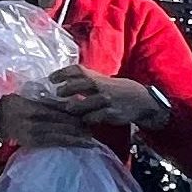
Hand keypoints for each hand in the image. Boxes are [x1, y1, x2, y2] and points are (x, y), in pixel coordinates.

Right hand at [0, 91, 96, 149]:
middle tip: (94, 129)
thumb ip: (47, 101)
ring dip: (78, 137)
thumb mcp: (29, 98)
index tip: (89, 115)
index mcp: (35, 109)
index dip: (76, 115)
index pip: (61, 112)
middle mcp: (35, 122)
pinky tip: (80, 145)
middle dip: (80, 127)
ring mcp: (33, 134)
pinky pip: (54, 143)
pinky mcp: (32, 143)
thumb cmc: (12, 105)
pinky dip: (69, 143)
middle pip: (63, 124)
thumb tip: (70, 104)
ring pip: (61, 135)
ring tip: (91, 139)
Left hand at [46, 66, 166, 130]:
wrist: (141, 100)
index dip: (61, 73)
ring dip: (71, 108)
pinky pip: (92, 118)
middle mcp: (100, 86)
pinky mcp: (110, 113)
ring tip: (68, 110)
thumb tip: (61, 80)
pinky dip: (84, 120)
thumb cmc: (116, 90)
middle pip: (75, 86)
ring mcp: (105, 100)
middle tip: (57, 95)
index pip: (76, 70)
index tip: (51, 79)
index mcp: (96, 77)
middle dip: (64, 90)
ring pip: (81, 105)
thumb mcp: (102, 80)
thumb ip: (85, 79)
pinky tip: (81, 121)